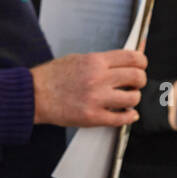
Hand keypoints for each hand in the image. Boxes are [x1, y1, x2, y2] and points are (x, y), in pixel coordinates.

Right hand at [31, 49, 147, 126]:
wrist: (34, 95)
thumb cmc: (52, 76)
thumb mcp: (78, 58)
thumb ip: (102, 60)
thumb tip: (124, 60)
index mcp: (95, 61)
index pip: (132, 58)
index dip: (142, 62)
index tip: (140, 66)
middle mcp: (99, 78)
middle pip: (137, 77)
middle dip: (139, 80)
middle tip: (134, 84)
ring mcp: (97, 99)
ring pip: (133, 98)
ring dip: (133, 99)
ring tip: (127, 99)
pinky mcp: (93, 117)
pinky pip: (121, 119)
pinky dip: (129, 117)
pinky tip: (128, 114)